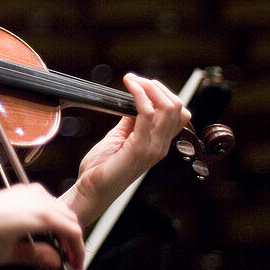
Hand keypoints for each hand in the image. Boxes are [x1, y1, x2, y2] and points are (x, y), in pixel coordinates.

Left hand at [0, 183, 83, 269]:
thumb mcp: (12, 253)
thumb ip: (39, 257)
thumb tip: (55, 262)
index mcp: (41, 215)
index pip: (72, 231)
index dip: (78, 250)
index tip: (76, 264)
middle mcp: (38, 199)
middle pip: (69, 217)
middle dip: (72, 239)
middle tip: (69, 259)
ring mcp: (29, 192)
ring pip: (59, 207)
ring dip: (63, 225)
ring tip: (57, 246)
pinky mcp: (20, 191)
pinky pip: (45, 200)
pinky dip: (52, 214)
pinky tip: (45, 230)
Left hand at [61, 73, 191, 227]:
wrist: (91, 190)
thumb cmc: (103, 166)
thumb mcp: (120, 136)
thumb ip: (131, 120)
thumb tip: (135, 100)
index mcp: (159, 143)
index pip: (178, 113)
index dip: (163, 93)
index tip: (142, 83)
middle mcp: (161, 146)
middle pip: (177, 107)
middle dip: (156, 86)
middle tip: (135, 80)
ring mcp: (153, 149)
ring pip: (167, 108)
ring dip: (148, 87)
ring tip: (132, 80)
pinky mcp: (139, 149)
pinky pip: (146, 114)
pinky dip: (139, 94)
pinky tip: (129, 87)